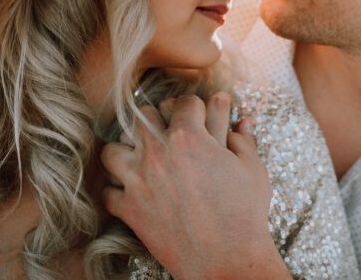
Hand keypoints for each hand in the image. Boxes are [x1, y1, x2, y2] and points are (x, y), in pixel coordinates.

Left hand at [101, 92, 289, 279]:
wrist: (228, 259)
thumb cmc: (245, 214)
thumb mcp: (253, 169)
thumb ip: (244, 140)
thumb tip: (242, 122)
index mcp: (189, 136)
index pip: (184, 101)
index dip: (195, 107)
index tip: (199, 115)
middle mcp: (158, 152)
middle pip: (143, 115)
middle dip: (158, 121)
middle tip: (171, 134)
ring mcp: (138, 180)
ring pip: (113, 149)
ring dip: (126, 151)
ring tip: (141, 159)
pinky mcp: (129, 209)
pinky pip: (107, 193)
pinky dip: (117, 191)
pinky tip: (132, 192)